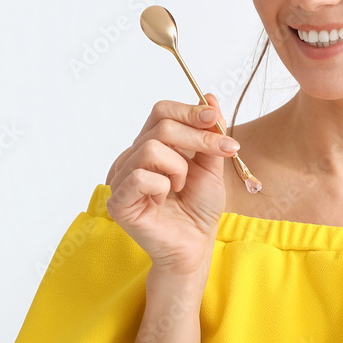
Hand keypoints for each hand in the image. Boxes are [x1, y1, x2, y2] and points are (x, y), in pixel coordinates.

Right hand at [104, 93, 238, 277]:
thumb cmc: (199, 208)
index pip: (162, 111)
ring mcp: (121, 178)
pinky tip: (164, 199)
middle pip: (161, 125)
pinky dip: (162, 185)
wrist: (196, 245)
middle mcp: (131, 157)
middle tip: (224, 151)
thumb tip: (208, 96)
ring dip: (179, 167)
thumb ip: (208, 132)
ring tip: (181, 186)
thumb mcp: (211, 164)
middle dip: (199, 137)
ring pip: (151, 148)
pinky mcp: (118, 202)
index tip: (216, 118)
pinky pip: (140, 176)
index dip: (189, 110)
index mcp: (150, 145)